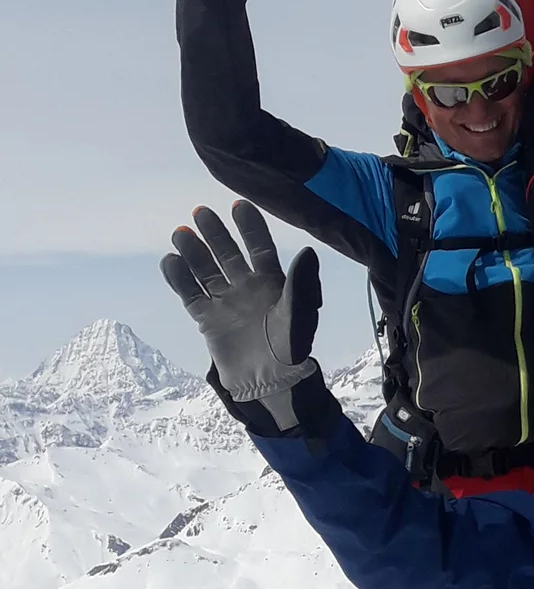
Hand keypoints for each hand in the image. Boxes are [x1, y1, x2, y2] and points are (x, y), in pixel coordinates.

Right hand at [161, 202, 320, 431]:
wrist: (270, 382)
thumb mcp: (300, 314)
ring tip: (180, 232)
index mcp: (272, 283)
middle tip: (200, 212)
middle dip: (215, 234)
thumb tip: (308, 251)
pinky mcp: (207, 320)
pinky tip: (170, 261)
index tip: (239, 206)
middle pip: (227, 254)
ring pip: (206, 271)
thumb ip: (301, 284)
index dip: (250, 228)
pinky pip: (191, 295)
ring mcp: (225, 302)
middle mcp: (247, 288)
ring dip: (194, 252)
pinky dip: (180, 279)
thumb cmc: (291, 348)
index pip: (259, 248)